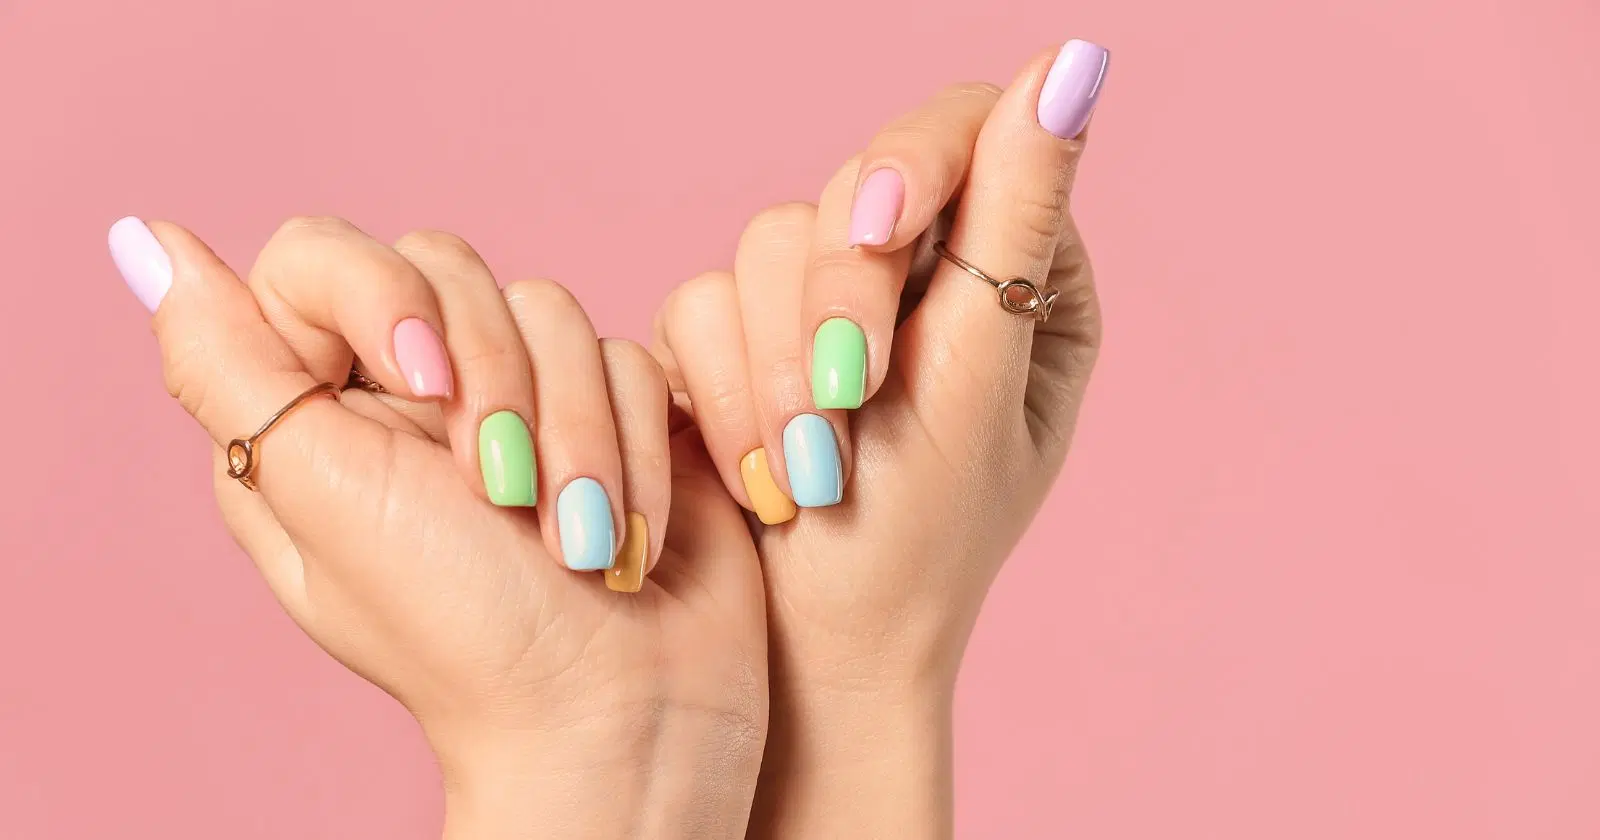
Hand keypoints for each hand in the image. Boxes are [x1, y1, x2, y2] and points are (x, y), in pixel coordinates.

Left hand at [111, 217, 767, 838]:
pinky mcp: (613, 410)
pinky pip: (629, 355)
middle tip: (504, 494)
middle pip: (449, 266)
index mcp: (317, 412)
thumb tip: (146, 243)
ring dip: (577, 433)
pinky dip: (637, 447)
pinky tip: (626, 531)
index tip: (424, 384)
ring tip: (577, 539)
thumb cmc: (464, 632)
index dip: (380, 295)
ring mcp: (522, 397)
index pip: (319, 257)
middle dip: (497, 381)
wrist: (619, 710)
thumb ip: (227, 366)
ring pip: (553, 308)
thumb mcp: (324, 497)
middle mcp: (414, 394)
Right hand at [651, 41, 1108, 836]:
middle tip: (844, 408)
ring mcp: (829, 310)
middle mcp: (926, 280)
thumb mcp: (976, 383)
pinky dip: (727, 387)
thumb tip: (1077, 61)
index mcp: (1021, 279)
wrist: (817, 658)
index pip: (970, 136)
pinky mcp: (743, 343)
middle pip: (855, 184)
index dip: (911, 161)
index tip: (875, 228)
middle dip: (836, 302)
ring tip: (806, 470)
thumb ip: (1013, 224)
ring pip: (767, 241)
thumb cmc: (918, 546)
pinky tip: (761, 469)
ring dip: (778, 363)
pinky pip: (701, 300)